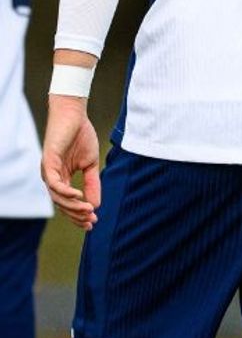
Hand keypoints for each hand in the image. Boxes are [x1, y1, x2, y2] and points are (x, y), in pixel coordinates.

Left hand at [43, 97, 101, 229]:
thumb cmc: (81, 136)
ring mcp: (49, 170)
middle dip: (77, 215)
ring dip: (73, 206)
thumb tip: (96, 205)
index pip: (68, 202)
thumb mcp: (91, 165)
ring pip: (57, 197)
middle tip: (92, 221)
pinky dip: (65, 192)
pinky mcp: (48, 161)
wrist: (74, 115)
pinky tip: (78, 196)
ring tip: (88, 210)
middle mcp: (52, 177)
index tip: (94, 222)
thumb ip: (92, 184)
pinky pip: (54, 183)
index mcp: (62, 178)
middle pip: (61, 204)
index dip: (79, 214)